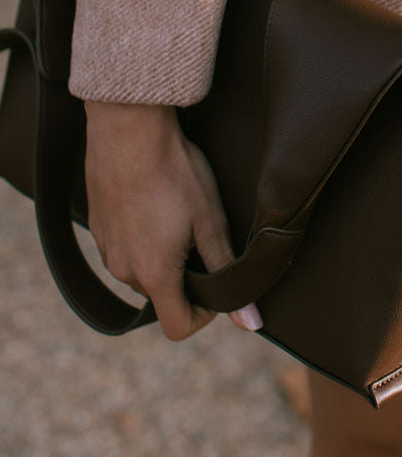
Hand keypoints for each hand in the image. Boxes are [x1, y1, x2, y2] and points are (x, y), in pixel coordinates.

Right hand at [82, 100, 263, 341]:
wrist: (129, 129)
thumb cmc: (174, 172)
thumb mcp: (210, 220)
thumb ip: (226, 271)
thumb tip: (249, 321)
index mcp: (154, 274)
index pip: (178, 326)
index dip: (205, 315)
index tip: (217, 286)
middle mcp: (123, 270)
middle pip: (162, 295)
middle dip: (186, 276)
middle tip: (202, 235)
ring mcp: (106, 249)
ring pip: (142, 271)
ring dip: (162, 256)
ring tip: (178, 214)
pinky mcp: (97, 227)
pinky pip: (124, 248)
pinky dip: (142, 238)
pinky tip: (155, 203)